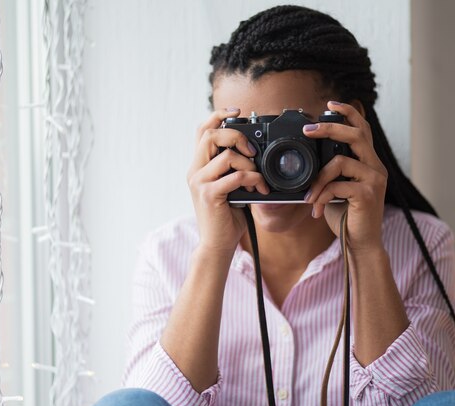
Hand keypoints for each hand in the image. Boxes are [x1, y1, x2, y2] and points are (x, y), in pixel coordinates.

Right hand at [187, 108, 269, 252]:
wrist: (217, 244)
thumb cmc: (226, 217)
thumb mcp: (229, 187)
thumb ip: (233, 168)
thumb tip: (254, 151)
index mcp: (198, 167)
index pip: (202, 130)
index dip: (217, 115)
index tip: (236, 111)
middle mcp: (195, 172)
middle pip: (210, 135)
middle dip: (236, 135)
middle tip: (252, 150)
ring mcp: (199, 183)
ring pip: (226, 156)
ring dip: (249, 164)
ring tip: (258, 177)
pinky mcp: (209, 195)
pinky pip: (235, 176)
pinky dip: (252, 179)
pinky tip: (259, 188)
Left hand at [303, 101, 387, 252]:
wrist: (360, 244)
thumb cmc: (347, 216)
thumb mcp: (336, 189)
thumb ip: (331, 172)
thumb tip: (308, 159)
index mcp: (369, 163)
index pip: (362, 129)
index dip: (348, 113)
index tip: (330, 104)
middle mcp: (376, 167)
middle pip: (355, 135)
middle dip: (329, 128)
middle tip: (308, 129)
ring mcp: (374, 180)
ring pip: (341, 162)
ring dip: (318, 178)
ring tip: (309, 196)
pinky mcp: (368, 194)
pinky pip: (337, 185)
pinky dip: (321, 195)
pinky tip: (316, 209)